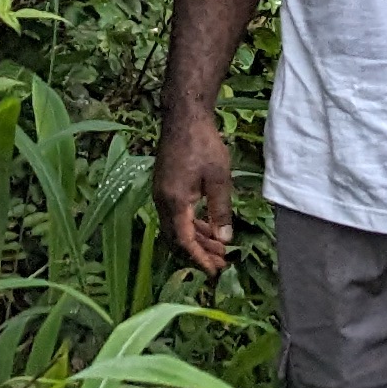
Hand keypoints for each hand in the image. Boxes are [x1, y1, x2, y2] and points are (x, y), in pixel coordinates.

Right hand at [156, 104, 234, 273]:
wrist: (184, 117)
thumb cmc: (203, 144)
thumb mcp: (218, 178)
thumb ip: (220, 210)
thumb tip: (225, 239)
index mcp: (174, 202)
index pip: (184, 240)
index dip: (199, 258)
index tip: (214, 270)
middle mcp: (162, 201)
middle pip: (178, 238)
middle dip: (199, 252)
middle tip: (221, 263)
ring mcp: (161, 193)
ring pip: (177, 227)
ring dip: (197, 238)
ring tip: (219, 247)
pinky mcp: (165, 186)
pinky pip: (177, 215)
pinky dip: (192, 224)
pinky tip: (208, 226)